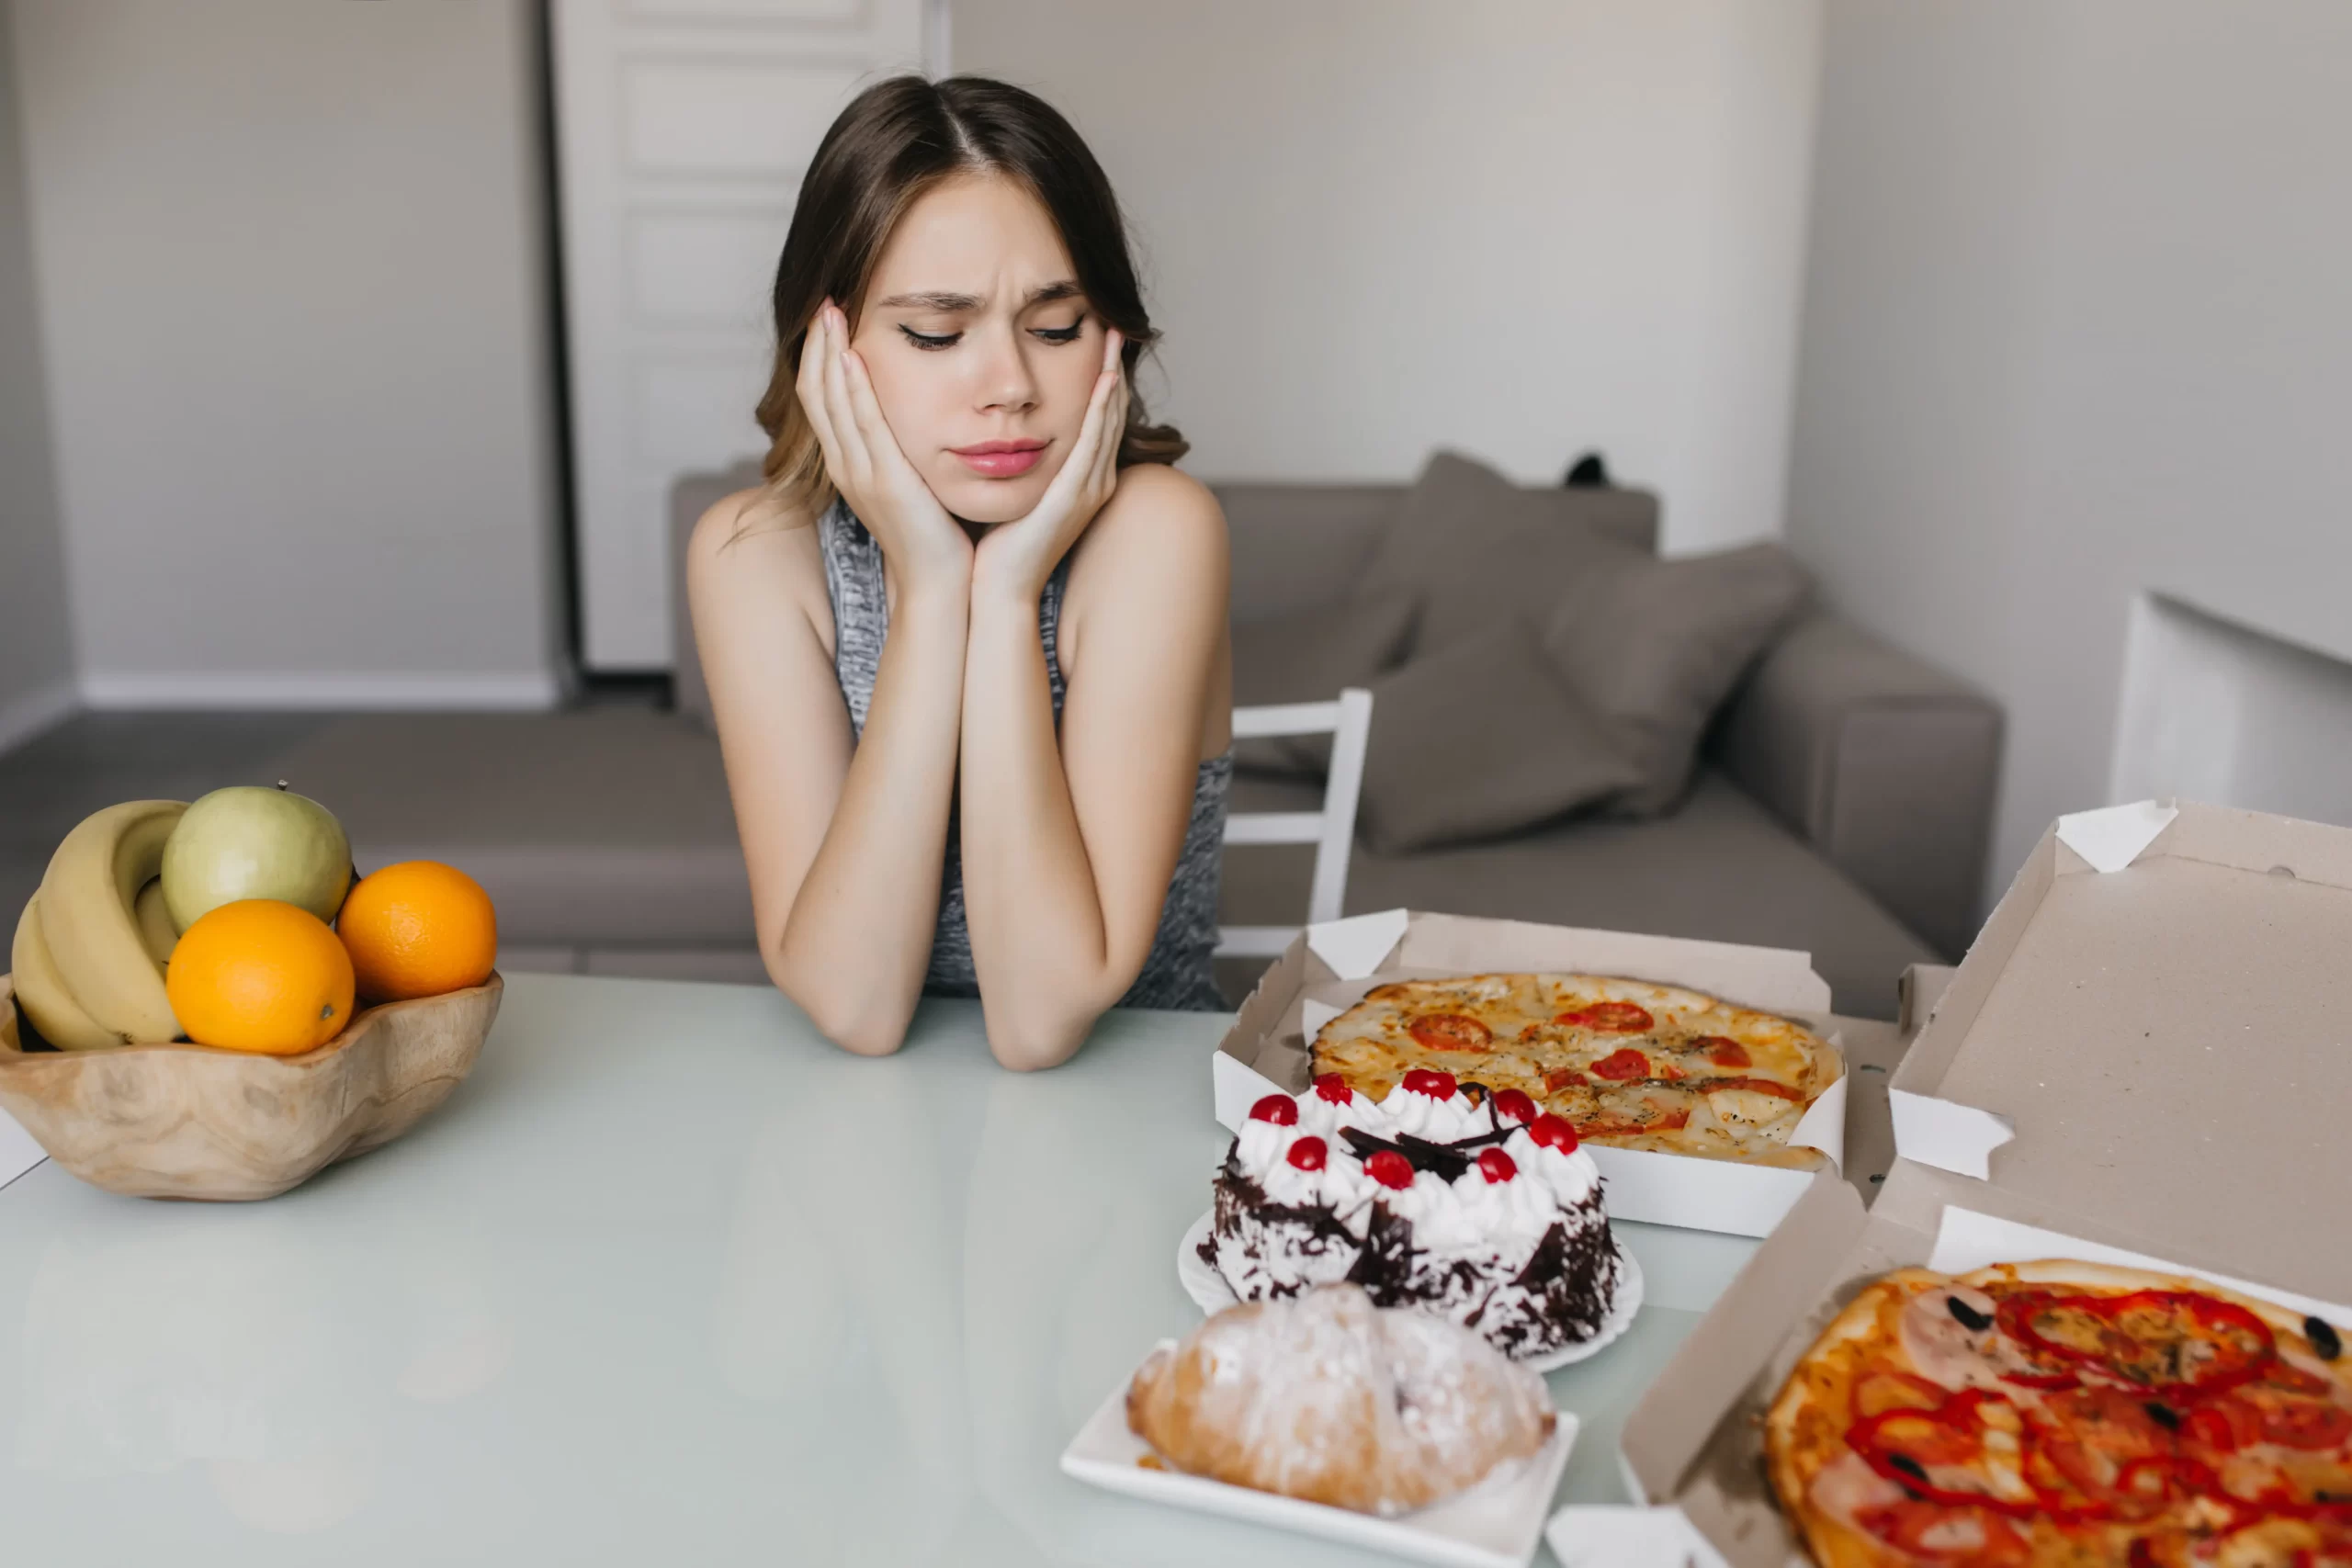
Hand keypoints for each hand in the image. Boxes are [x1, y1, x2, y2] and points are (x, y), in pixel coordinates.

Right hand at [796, 299, 972, 596]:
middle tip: (824, 302)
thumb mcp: (910, 483)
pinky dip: (854, 389)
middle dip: (817, 345)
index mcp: (849, 465)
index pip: (820, 400)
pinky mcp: (884, 481)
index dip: (819, 357)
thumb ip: (900, 450)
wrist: (940, 584)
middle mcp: (845, 467)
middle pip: (815, 393)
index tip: (828, 319)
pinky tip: (853, 357)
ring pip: (830, 403)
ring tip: (832, 313)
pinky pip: (862, 426)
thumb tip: (908, 417)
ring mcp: (860, 474)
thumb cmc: (934, 535)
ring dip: (829, 354)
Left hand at [971, 327, 1127, 602]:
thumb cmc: (996, 546)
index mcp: (1080, 482)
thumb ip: (1016, 461)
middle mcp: (1094, 484)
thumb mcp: (1012, 492)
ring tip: (1114, 339)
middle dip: (1113, 369)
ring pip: (1107, 423)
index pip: (1097, 421)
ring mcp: (1089, 491)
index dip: (1101, 382)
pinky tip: (1103, 383)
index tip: (1096, 342)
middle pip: (1110, 415)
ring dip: (1112, 379)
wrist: (994, 588)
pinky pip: (1093, 444)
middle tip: (1115, 325)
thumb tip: (1001, 432)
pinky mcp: (1075, 498)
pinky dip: (1100, 412)